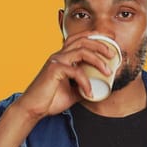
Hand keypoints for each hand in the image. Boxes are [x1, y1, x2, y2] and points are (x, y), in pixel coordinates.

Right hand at [0, 31, 115, 146]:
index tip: (110, 40)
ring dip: (98, 60)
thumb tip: (99, 87)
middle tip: (113, 53)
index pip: (79, 40)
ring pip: (81, 51)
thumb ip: (83, 85)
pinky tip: (89, 92)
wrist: (33, 109)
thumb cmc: (50, 100)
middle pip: (83, 40)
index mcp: (63, 58)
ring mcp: (56, 61)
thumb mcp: (73, 91)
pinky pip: (76, 71)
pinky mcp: (54, 69)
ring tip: (108, 71)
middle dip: (100, 44)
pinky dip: (86, 82)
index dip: (95, 36)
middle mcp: (59, 55)